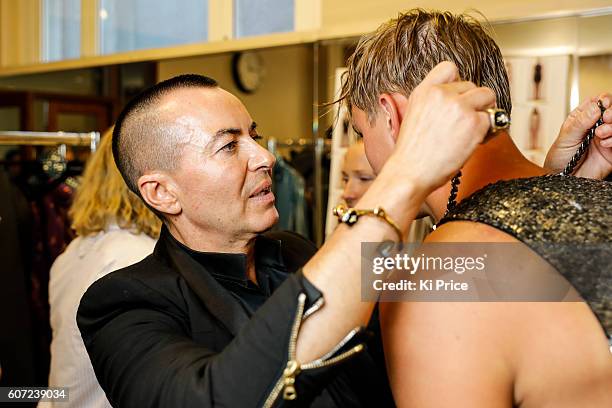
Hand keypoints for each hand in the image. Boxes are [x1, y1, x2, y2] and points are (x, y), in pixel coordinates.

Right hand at [386, 61, 495, 191]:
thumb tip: (457, 96)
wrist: (411, 172)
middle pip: (472, 85)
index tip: (456, 97)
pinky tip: (471, 142)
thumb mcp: (414, 115)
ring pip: (487, 96)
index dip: (457, 82)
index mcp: (424, 90)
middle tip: (462, 123)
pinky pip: (492, 119)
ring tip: (470, 130)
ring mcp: (460, 106)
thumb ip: (433, 101)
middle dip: (472, 103)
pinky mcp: (475, 122)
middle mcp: (442, 94)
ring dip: (483, 111)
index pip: (449, 68)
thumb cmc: (411, 152)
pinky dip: (486, 131)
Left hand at [544, 94, 611, 178]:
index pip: (599, 102)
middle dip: (611, 112)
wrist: (562, 179)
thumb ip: (580, 123)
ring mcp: (605, 138)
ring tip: (600, 134)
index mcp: (582, 118)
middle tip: (605, 118)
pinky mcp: (611, 152)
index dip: (604, 100)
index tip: (603, 103)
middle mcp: (596, 127)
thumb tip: (595, 106)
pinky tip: (604, 144)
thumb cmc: (559, 159)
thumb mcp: (565, 138)